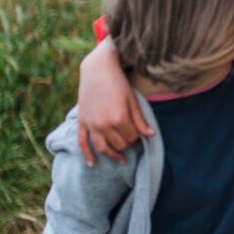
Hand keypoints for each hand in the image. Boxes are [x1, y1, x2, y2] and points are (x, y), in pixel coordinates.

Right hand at [77, 39, 152, 165]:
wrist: (98, 70)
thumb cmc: (119, 83)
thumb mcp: (133, 100)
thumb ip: (140, 120)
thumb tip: (151, 135)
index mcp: (118, 119)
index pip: (131, 138)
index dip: (137, 138)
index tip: (140, 134)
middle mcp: (103, 124)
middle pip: (118, 144)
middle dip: (127, 145)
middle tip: (132, 141)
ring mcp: (91, 124)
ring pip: (102, 148)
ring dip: (112, 155)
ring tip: (121, 160)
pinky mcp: (82, 122)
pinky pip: (82, 142)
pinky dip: (87, 154)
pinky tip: (92, 164)